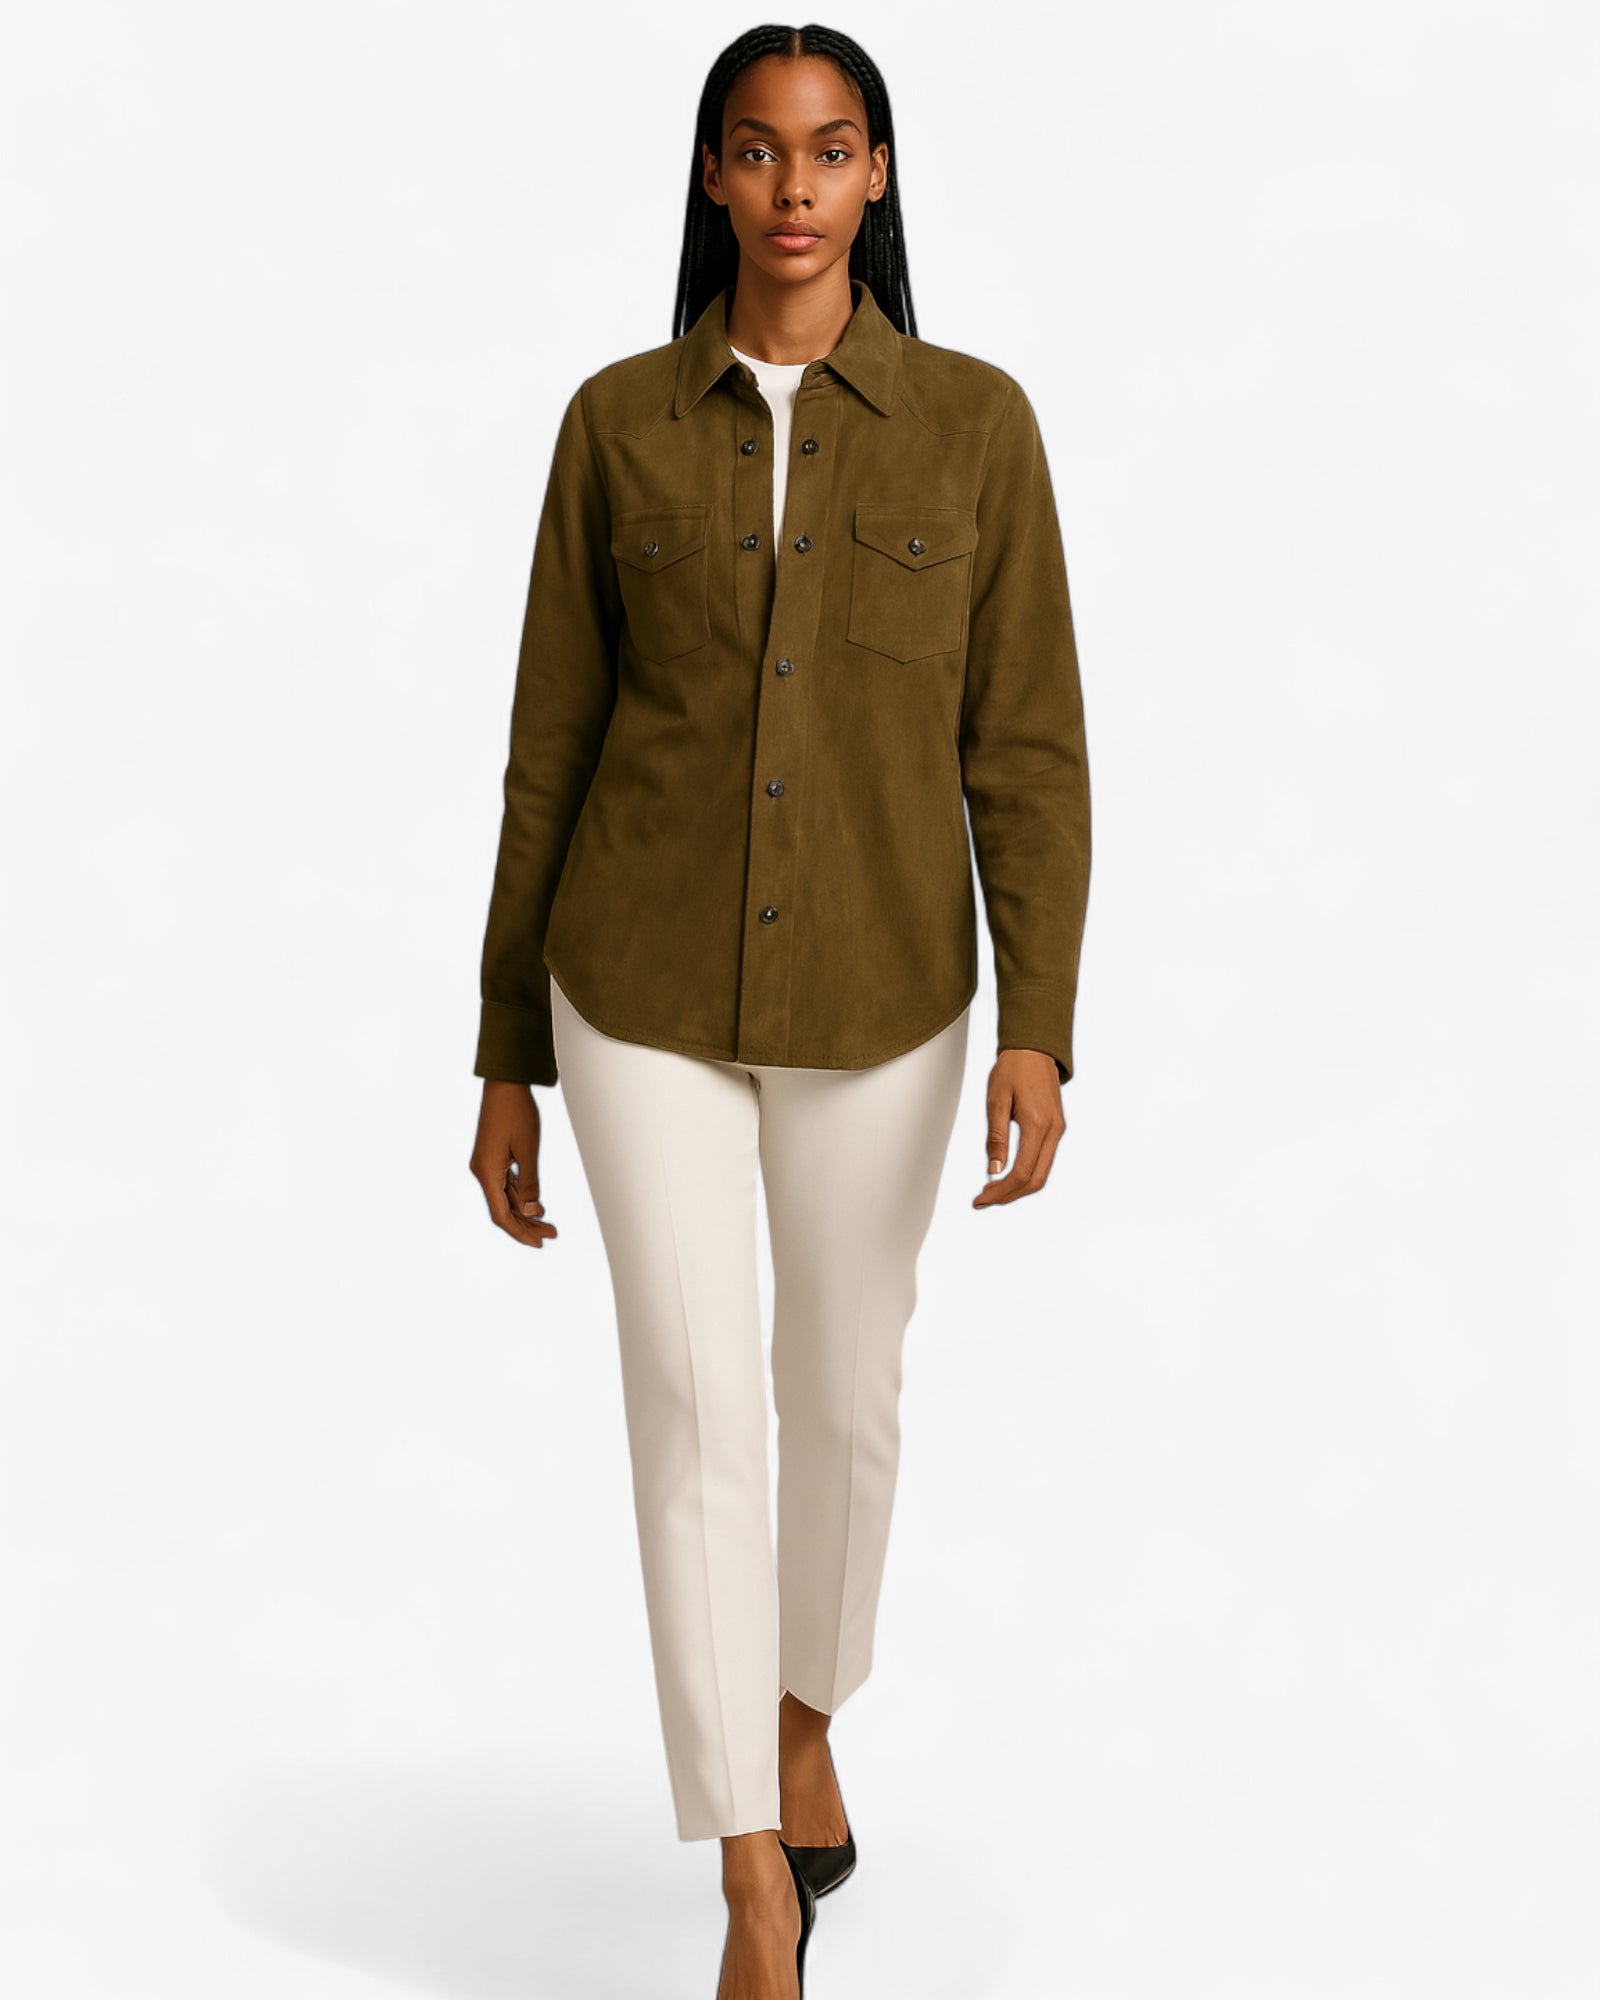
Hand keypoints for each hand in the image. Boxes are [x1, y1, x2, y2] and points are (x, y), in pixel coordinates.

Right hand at [470, 1080, 559, 1245]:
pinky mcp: (493, 1157)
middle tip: (551, 1234)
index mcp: (487, 1172)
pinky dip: (520, 1196)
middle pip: (503, 1209)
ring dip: (525, 1212)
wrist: (505, 1084)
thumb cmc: (517, 1113)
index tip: (538, 1243)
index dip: (519, 1232)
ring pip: (505, 1197)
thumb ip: (529, 1183)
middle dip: (526, 1225)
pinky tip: (536, 1204)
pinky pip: (505, 1184)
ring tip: (548, 1224)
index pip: (501, 1214)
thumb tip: (530, 1210)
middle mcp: (482, 1171)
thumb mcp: (528, 1150)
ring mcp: (486, 1164)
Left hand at [972, 1049, 1065, 1207]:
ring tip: (992, 1189)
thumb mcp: (996, 1101)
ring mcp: (1058, 1130)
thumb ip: (996, 1137)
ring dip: (1018, 1187)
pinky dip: (1026, 1173)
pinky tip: (1007, 1174)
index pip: (1022, 1173)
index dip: (1001, 1191)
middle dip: (1009, 1195)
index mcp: (1038, 1125)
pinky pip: (1044, 1159)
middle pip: (1036, 1180)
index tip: (980, 1199)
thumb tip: (994, 1170)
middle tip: (983, 1199)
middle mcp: (1054, 1131)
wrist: (1034, 1048)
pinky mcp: (1056, 1127)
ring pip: (1042, 1172)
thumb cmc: (1012, 1069)